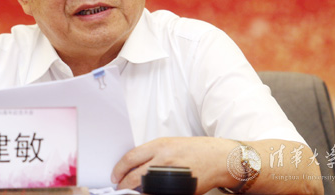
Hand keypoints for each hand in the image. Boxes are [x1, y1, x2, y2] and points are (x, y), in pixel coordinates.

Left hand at [110, 137, 235, 193]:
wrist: (218, 158)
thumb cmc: (195, 150)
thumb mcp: (171, 144)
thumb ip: (153, 153)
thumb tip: (134, 166)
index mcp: (160, 146)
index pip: (130, 157)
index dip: (119, 168)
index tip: (115, 175)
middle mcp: (164, 160)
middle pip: (134, 175)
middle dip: (123, 184)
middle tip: (120, 187)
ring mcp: (171, 176)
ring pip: (145, 188)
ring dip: (136, 192)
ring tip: (132, 193)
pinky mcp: (179, 189)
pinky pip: (158, 194)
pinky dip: (150, 194)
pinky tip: (149, 194)